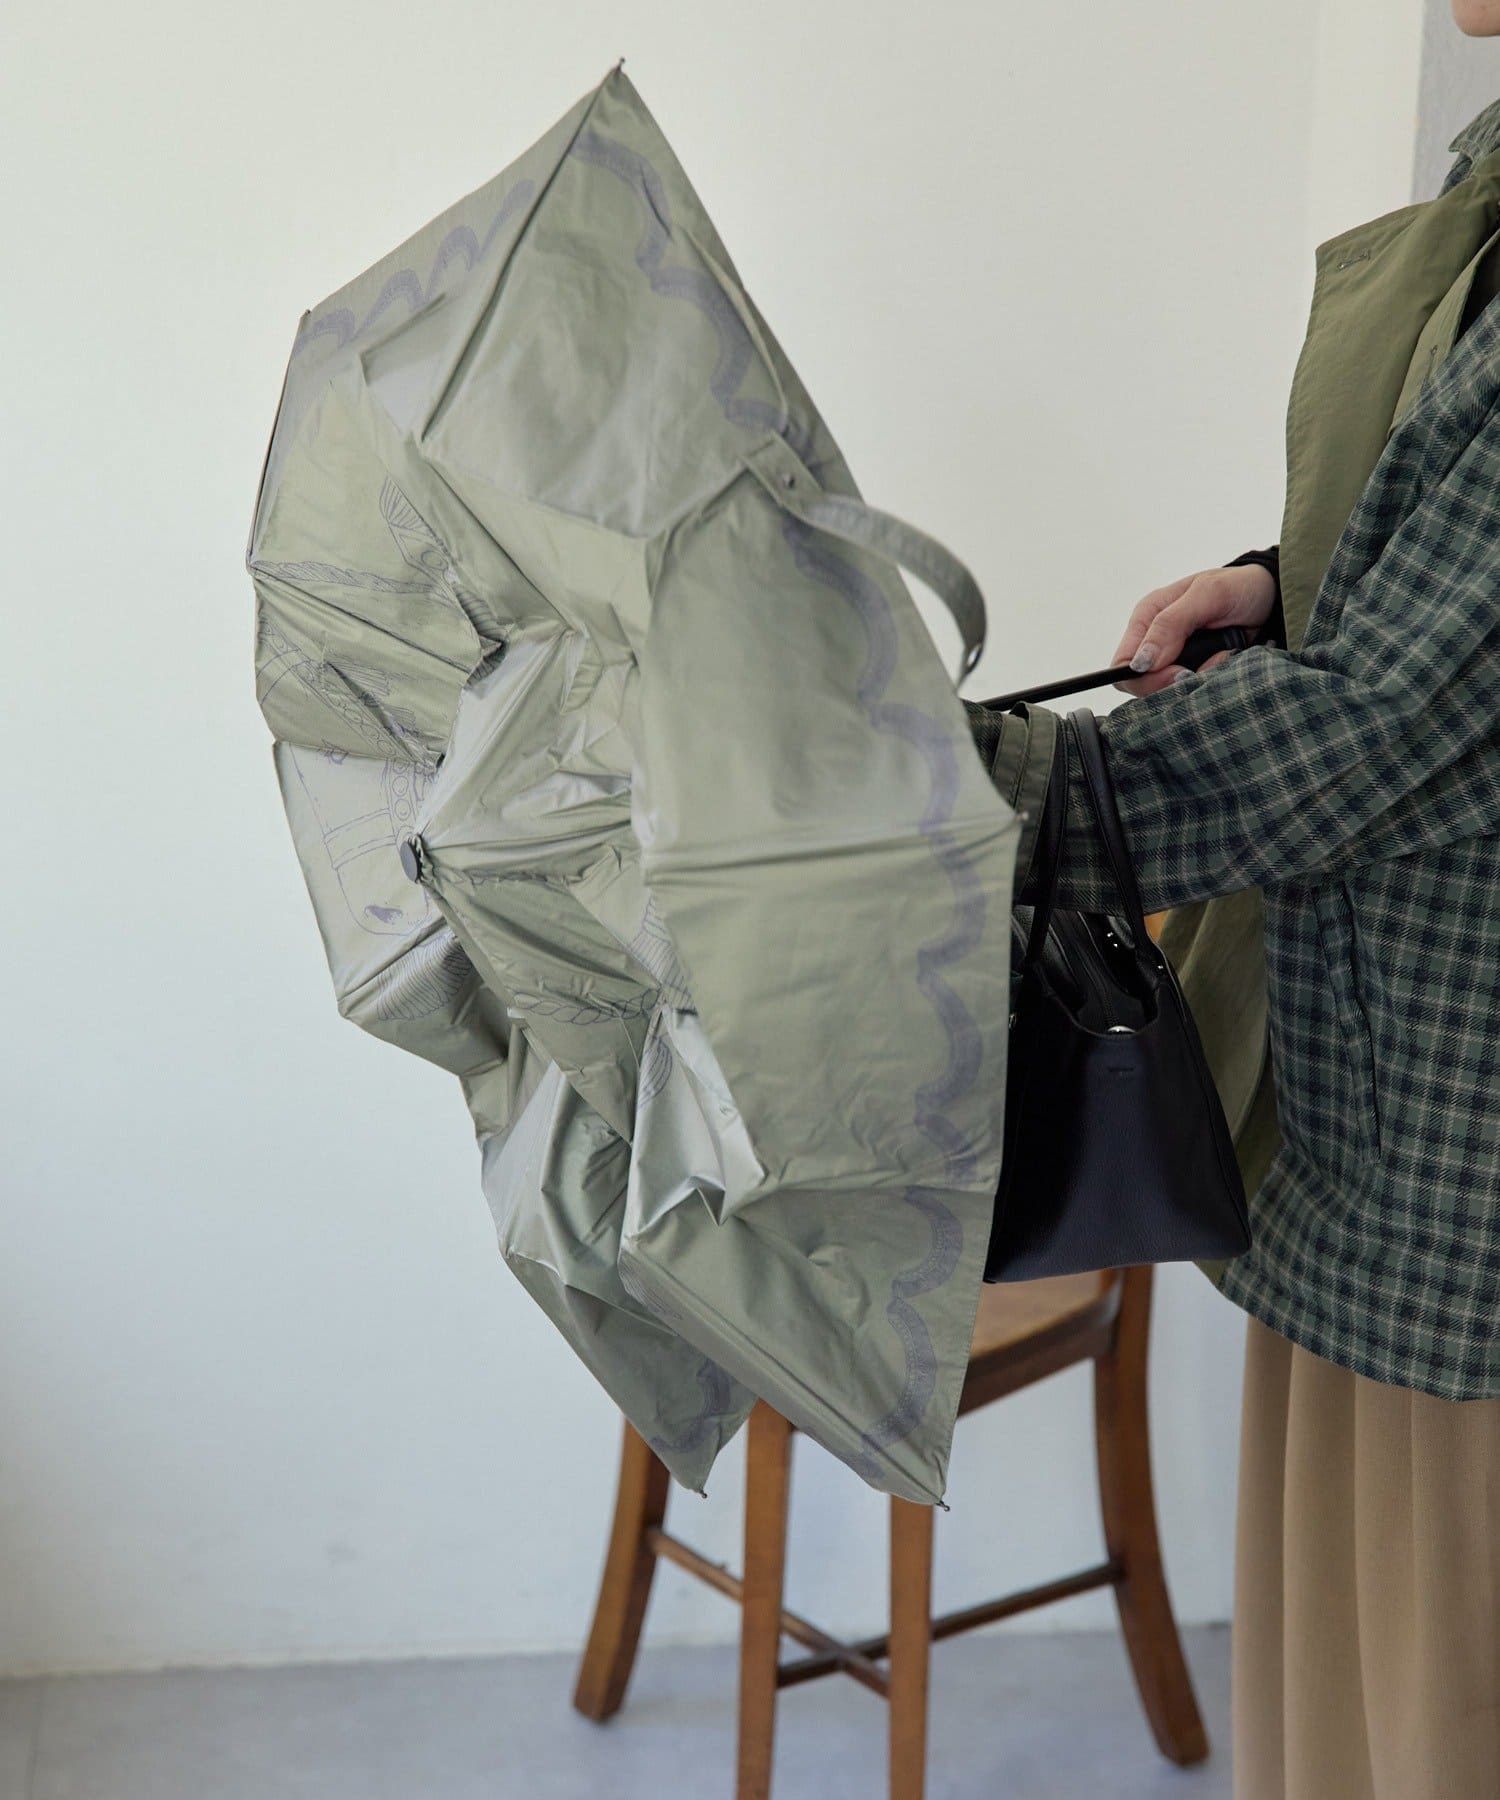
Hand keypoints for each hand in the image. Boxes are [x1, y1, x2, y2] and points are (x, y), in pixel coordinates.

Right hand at [1111, 563, 1277, 695]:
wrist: (1274, 597)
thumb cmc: (1240, 587)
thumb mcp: (1208, 594)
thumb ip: (1172, 624)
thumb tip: (1140, 662)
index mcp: (1146, 618)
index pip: (1122, 665)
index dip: (1144, 679)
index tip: (1179, 674)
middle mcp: (1154, 641)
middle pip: (1143, 685)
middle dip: (1175, 683)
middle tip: (1205, 669)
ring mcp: (1175, 659)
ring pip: (1169, 692)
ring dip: (1200, 680)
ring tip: (1223, 657)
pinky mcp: (1196, 671)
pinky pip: (1193, 692)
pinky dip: (1212, 682)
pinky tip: (1226, 662)